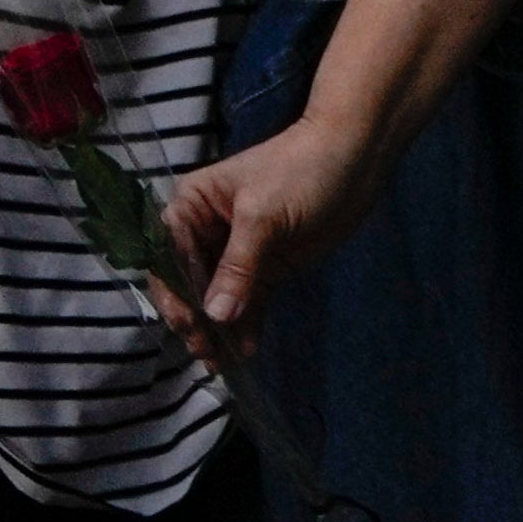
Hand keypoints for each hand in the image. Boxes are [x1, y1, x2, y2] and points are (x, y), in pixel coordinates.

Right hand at [152, 104, 395, 346]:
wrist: (355, 159)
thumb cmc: (300, 171)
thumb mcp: (262, 215)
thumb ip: (237, 266)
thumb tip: (214, 314)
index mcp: (191, 206)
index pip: (167, 254)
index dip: (173, 291)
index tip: (186, 323)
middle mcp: (205, 231)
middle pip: (188, 282)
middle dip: (194, 317)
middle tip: (204, 351)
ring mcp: (236, 253)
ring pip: (217, 297)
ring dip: (218, 329)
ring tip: (220, 362)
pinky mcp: (266, 268)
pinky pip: (249, 301)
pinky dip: (246, 324)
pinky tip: (245, 350)